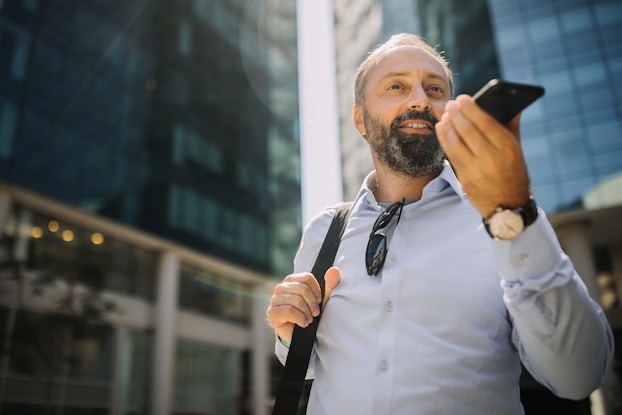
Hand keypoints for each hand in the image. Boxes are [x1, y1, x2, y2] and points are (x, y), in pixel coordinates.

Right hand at [266, 267, 340, 343]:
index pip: (307, 277)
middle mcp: (281, 287)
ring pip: (296, 300)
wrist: (300, 336)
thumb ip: (330, 285)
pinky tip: (303, 323)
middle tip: (315, 314)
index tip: (318, 302)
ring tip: (308, 320)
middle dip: (312, 304)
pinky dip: (300, 319)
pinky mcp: (272, 312)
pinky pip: (289, 311)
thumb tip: (335, 270)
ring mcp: (275, 299)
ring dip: (307, 313)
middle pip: (302, 289)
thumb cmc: (309, 314)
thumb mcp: (322, 300)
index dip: (316, 291)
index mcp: (291, 280)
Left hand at [435, 95, 531, 217]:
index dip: (471, 109)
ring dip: (447, 127)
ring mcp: (475, 170)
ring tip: (445, 115)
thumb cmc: (514, 172)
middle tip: (451, 104)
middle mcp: (490, 158)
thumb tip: (512, 103)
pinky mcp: (464, 179)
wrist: (507, 205)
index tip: (463, 98)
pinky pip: (450, 155)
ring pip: (455, 143)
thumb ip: (512, 126)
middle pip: (468, 131)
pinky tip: (442, 129)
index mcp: (507, 148)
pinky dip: (444, 140)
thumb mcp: (517, 149)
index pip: (485, 123)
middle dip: (457, 115)